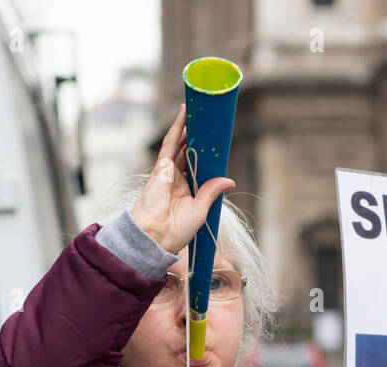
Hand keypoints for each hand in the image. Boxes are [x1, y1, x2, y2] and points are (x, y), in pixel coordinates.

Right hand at [130, 102, 235, 253]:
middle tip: (205, 120)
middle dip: (195, 136)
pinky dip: (177, 127)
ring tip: (196, 110)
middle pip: (186, 151)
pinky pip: (171, 142)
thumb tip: (229, 180)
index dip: (202, 153)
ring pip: (179, 143)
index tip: (212, 142)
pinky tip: (184, 114)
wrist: (157, 235)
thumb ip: (212, 191)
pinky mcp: (161, 166)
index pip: (195, 165)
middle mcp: (176, 178)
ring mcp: (168, 171)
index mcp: (185, 189)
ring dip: (187, 126)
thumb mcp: (201, 209)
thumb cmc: (177, 229)